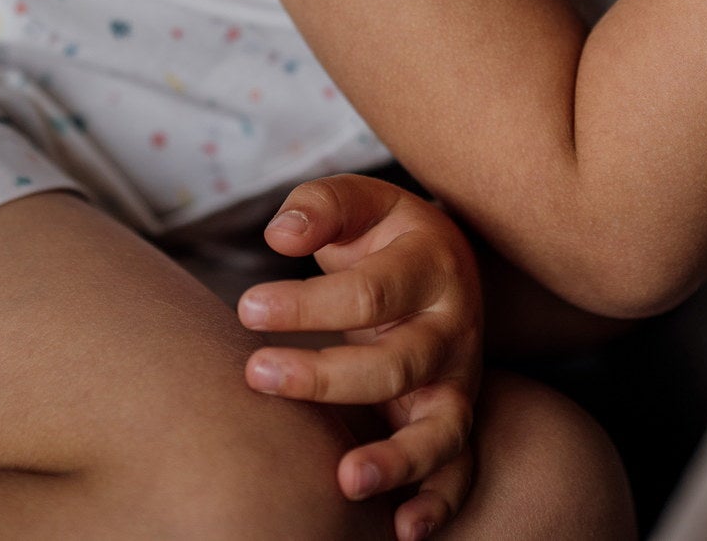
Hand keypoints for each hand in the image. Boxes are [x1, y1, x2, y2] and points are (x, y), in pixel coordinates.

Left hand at [236, 174, 481, 539]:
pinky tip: (404, 529)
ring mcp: (460, 379)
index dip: (306, 304)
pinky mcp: (456, 417)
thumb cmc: (381, 232)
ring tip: (343, 479)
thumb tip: (279, 235)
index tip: (246, 307)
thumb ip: (318, 207)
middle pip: (396, 364)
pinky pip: (460, 470)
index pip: (369, 292)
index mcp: (430, 264)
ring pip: (440, 429)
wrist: (440, 261)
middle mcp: (453, 327)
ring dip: (395, 460)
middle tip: (256, 372)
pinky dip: (439, 503)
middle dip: (324, 377)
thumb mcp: (356, 200)